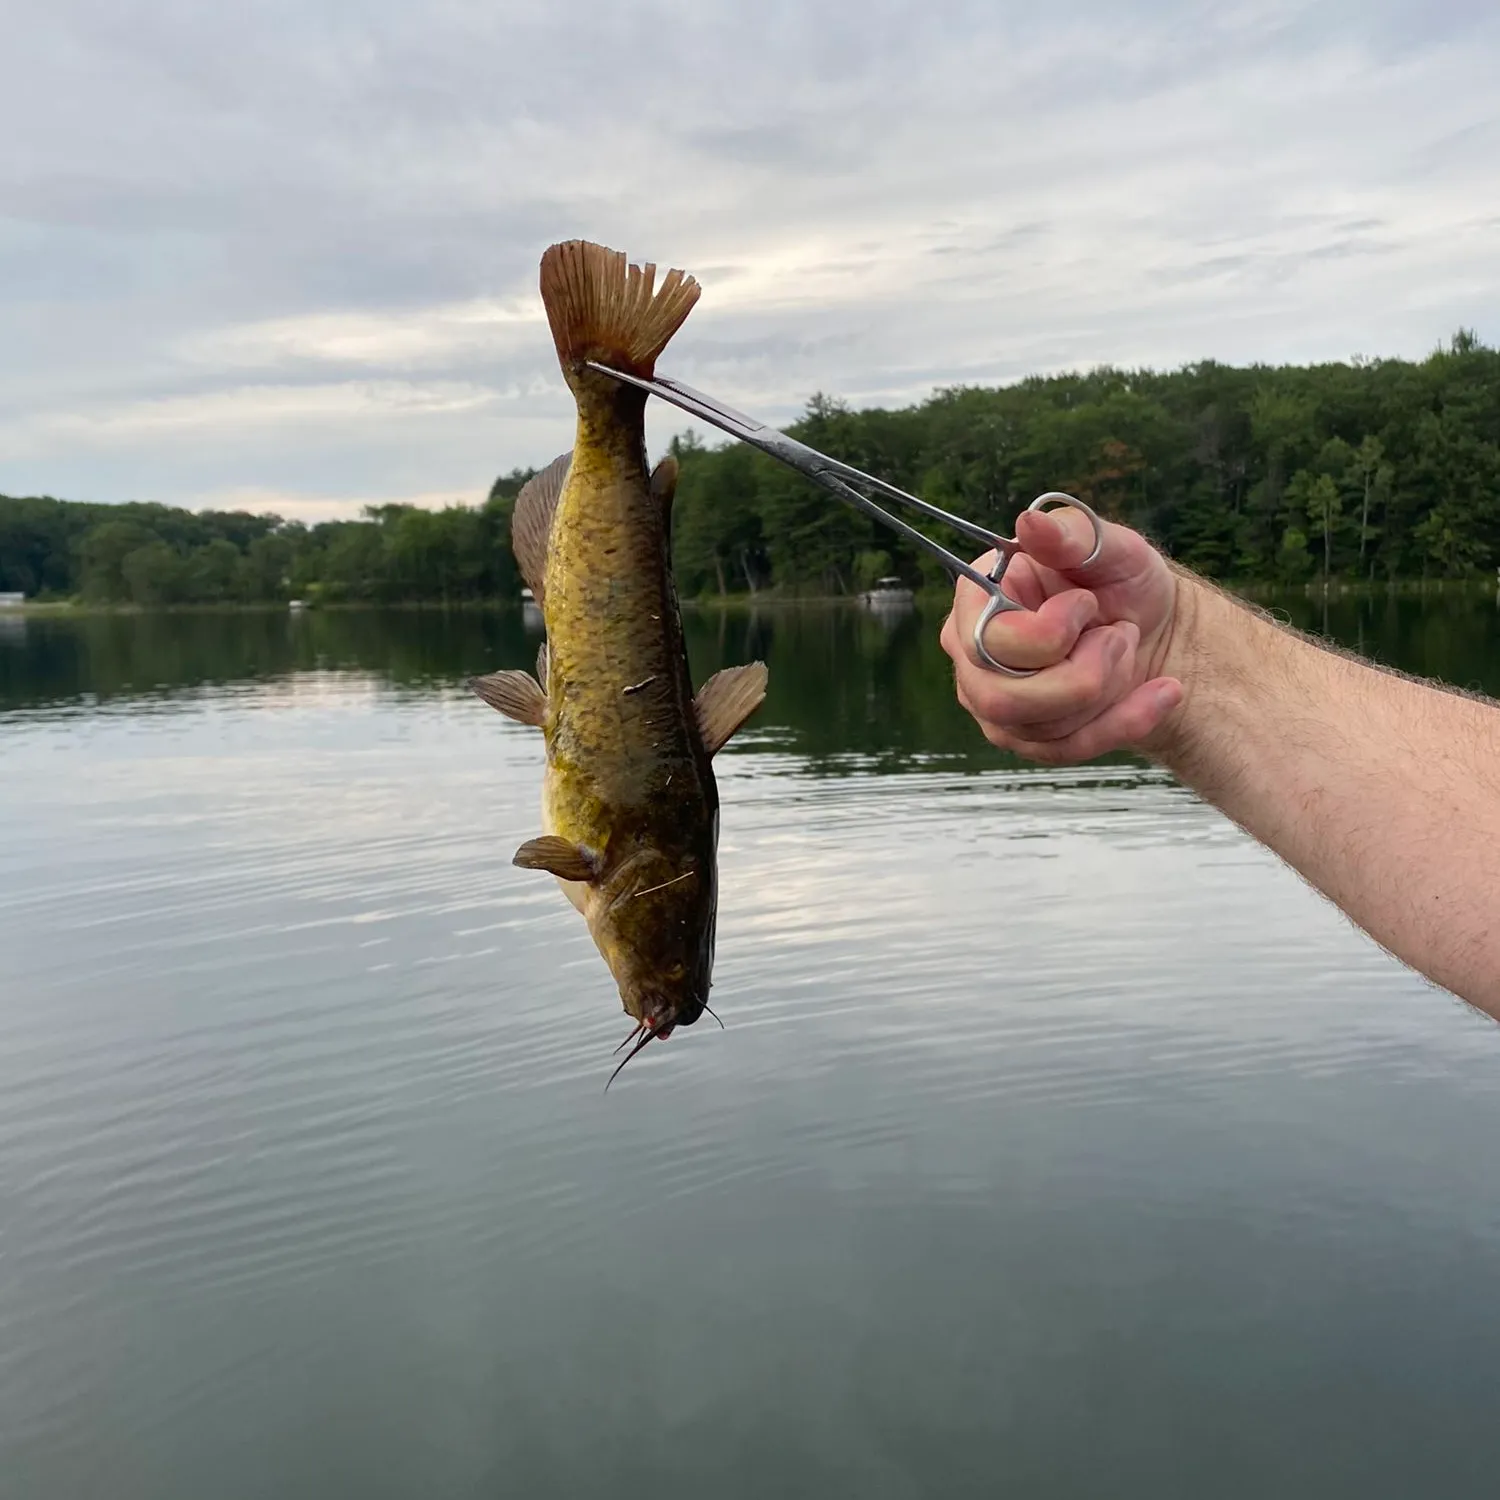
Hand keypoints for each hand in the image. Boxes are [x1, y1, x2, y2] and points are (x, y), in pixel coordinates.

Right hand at [940, 508, 1185, 762]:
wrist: (1157, 629)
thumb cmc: (1124, 581)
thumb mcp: (1112, 547)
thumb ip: (1072, 535)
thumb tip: (1029, 523)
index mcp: (978, 598)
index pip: (989, 643)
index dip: (1049, 635)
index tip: (1086, 602)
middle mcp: (971, 653)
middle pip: (1002, 699)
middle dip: (1083, 676)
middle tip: (1119, 635)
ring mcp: (991, 700)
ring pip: (1037, 730)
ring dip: (1106, 692)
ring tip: (1128, 649)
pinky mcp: (1022, 735)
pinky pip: (1063, 751)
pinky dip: (1122, 723)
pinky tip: (1158, 693)